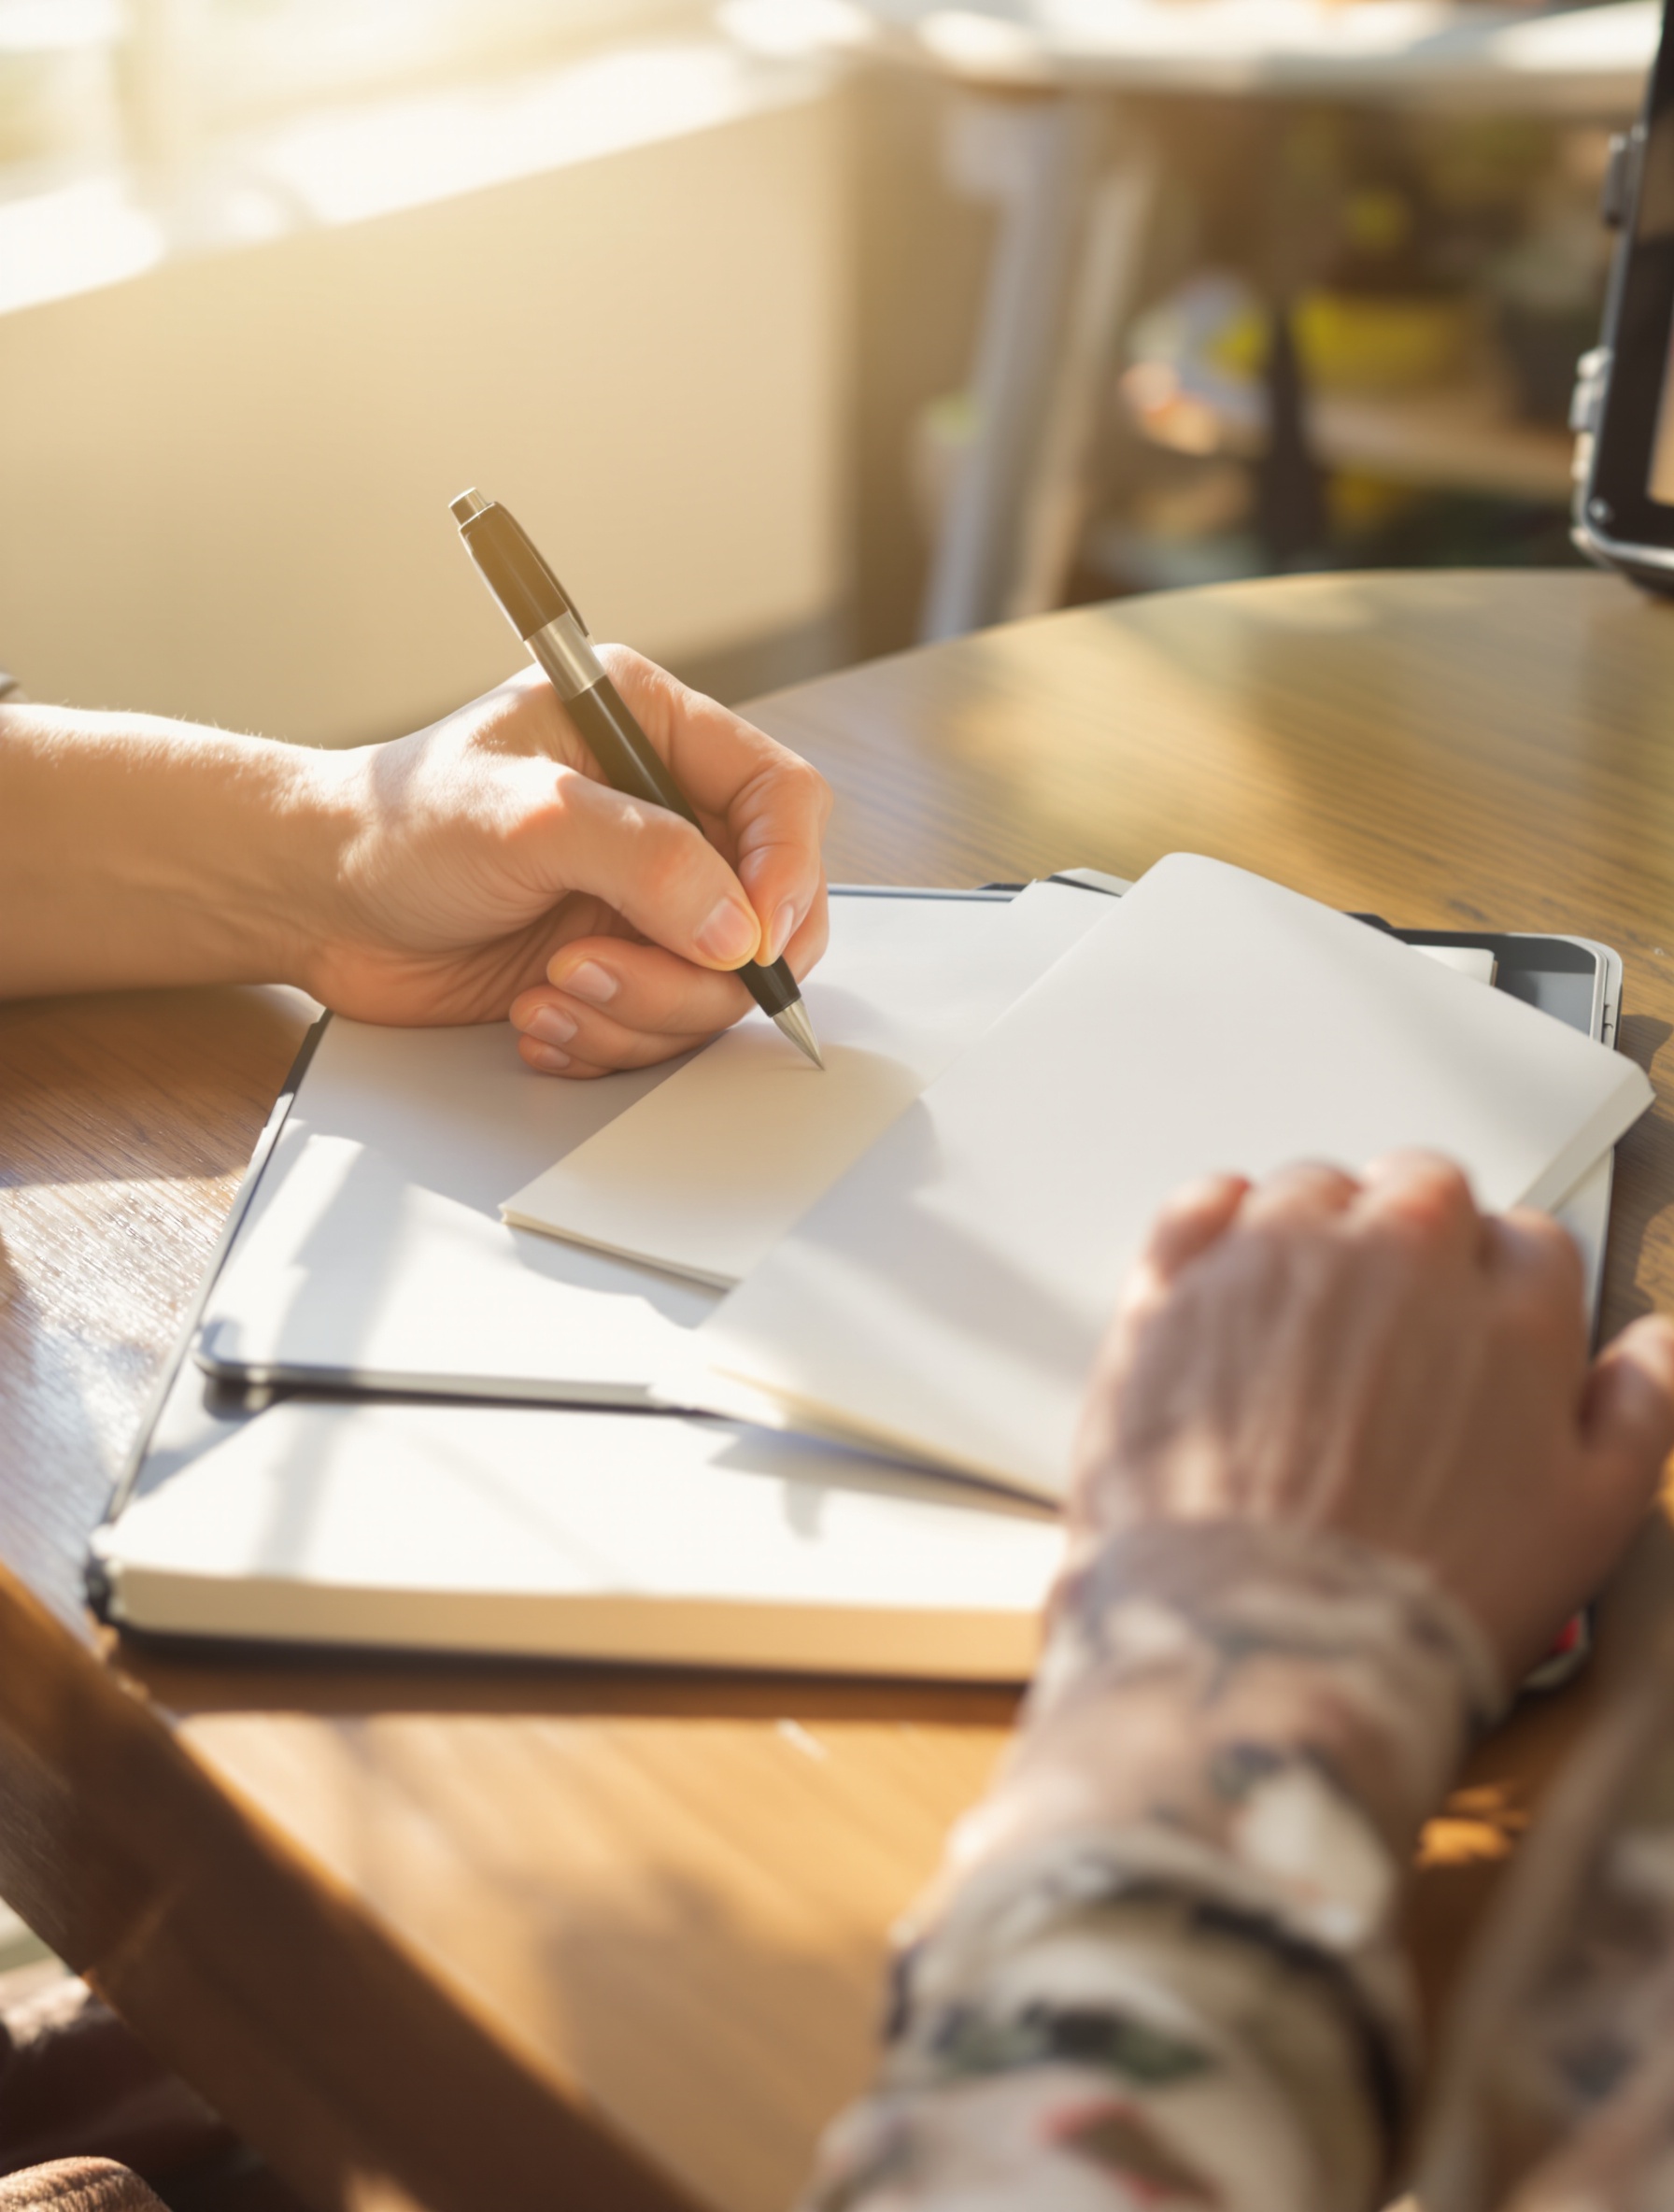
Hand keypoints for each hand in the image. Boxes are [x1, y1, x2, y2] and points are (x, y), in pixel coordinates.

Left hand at [306, 648, 830, 1073]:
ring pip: (717, 984)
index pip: (782, 798)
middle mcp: (664, 812)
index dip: (787, 872)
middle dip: (697, 968)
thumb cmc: (396, 823)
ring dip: (638, 1010)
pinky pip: (664, 1027)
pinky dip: (607, 1040)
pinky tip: (539, 1017)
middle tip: (601, 969)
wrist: (315, 901)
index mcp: (653, 730)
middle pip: (766, 909)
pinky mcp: (616, 966)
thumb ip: (645, 858)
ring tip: (550, 991)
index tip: (753, 938)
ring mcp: (644, 898)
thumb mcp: (523, 818)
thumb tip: (736, 928)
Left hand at [1071, 1154, 1673, 1679]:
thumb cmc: (1420, 1594)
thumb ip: (1639, 1412)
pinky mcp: (1181, 1282)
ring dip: (1318, 1234)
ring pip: (1313, 1190)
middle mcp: (1397, 1257)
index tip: (1476, 1331)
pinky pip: (1203, 1202)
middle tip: (1392, 1328)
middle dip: (1417, 1244)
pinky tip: (1230, 1282)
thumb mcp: (1590, 1524)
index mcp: (1508, 1309)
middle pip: (1422, 1192)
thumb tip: (1654, 1346)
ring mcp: (1281, 1259)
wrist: (1269, 1636)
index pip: (1528, 1240)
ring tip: (1306, 1324)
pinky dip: (1218, 1225)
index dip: (1502, 1291)